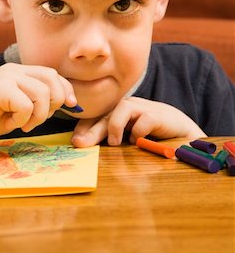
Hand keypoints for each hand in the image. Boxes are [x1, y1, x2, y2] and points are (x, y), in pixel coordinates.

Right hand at [0, 63, 76, 137]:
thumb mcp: (18, 108)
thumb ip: (38, 102)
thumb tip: (66, 103)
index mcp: (21, 73)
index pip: (53, 74)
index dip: (65, 89)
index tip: (71, 104)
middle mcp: (16, 71)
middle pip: (52, 79)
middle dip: (55, 102)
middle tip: (39, 118)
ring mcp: (8, 77)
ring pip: (42, 93)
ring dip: (38, 115)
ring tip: (23, 123)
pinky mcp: (1, 87)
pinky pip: (26, 105)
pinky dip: (22, 119)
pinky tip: (10, 122)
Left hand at [71, 97, 205, 146]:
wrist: (178, 127)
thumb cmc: (149, 131)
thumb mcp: (127, 135)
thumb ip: (110, 137)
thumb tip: (85, 145)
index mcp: (117, 112)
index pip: (96, 117)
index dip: (83, 127)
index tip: (75, 141)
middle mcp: (127, 107)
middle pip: (106, 116)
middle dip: (91, 131)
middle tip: (80, 144)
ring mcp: (142, 108)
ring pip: (123, 108)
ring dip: (115, 125)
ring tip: (114, 143)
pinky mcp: (157, 115)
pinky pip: (144, 120)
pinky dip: (139, 131)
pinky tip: (138, 141)